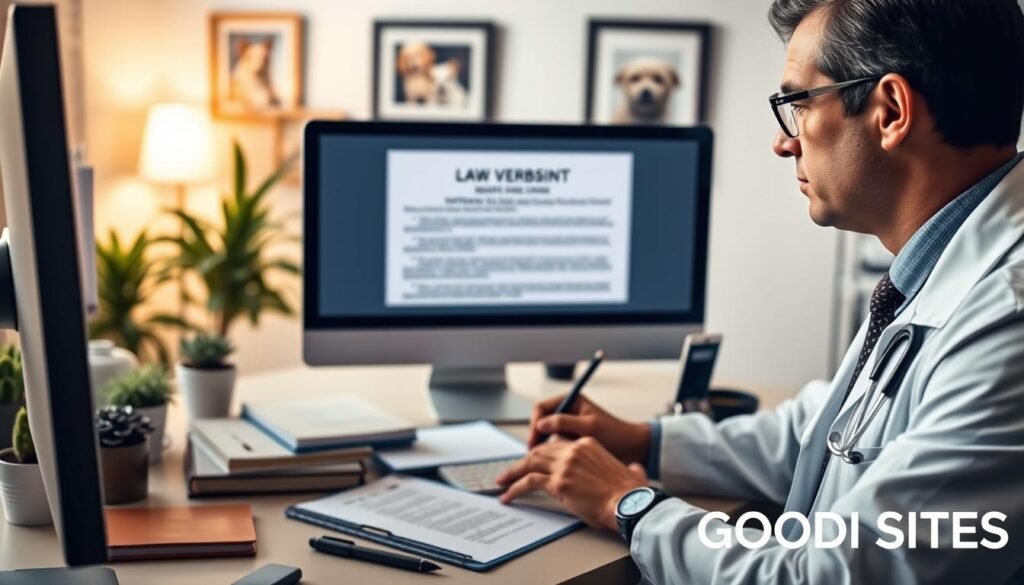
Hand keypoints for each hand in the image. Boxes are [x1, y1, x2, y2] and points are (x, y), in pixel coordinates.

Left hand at [496, 437, 647, 530]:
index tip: (532, 462)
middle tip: (508, 472)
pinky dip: (515, 488)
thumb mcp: (633, 472)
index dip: (540, 454)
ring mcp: (564, 466)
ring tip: (501, 482)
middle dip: (521, 462)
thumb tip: (635, 469)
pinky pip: (529, 482)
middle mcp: (573, 451)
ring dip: (512, 473)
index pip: (556, 445)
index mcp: (588, 444)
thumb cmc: (631, 494)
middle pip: (539, 451)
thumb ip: (631, 468)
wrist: (629, 504)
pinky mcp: (558, 483)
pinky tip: (508, 495)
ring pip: (529, 463)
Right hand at [528, 394, 651, 464]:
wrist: (632, 448)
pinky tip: (552, 463)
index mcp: (571, 401)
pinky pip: (554, 443)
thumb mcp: (589, 427)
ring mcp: (568, 425)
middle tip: (533, 453)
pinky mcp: (572, 439)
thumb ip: (564, 422)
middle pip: (540, 422)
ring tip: (540, 461)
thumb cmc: (615, 434)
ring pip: (545, 434)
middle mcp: (567, 411)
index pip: (541, 408)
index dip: (534, 424)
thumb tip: (541, 424)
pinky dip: (551, 452)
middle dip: (536, 437)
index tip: (534, 440)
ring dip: (542, 446)